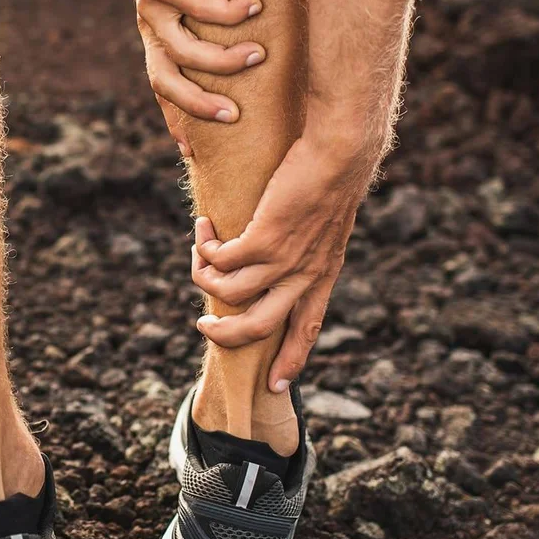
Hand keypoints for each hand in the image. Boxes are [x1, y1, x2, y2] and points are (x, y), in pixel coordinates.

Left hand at [112, 0, 264, 154]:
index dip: (177, 121)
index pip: (163, 90)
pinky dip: (226, 11)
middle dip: (198, 105)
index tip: (193, 154)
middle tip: (233, 117)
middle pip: (167, 83)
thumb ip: (207, 24)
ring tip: (259, 55)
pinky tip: (252, 7)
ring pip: (185, 49)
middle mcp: (150, 29)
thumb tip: (249, 45)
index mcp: (155, 40)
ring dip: (223, 58)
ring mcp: (153, 7)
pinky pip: (197, 5)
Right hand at [190, 138, 375, 390]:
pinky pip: (221, 260)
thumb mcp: (328, 221)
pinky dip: (205, 248)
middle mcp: (304, 274)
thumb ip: (307, 244)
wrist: (340, 151)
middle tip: (205, 327)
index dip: (291, 360)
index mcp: (323, 274)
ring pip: (230, 294)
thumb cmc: (333, 175)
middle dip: (227, 336)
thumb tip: (281, 252)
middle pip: (259, 328)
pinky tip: (203, 229)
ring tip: (197, 257)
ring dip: (204, 280)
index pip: (307, 328)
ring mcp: (284, 259)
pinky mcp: (265, 238)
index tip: (277, 387)